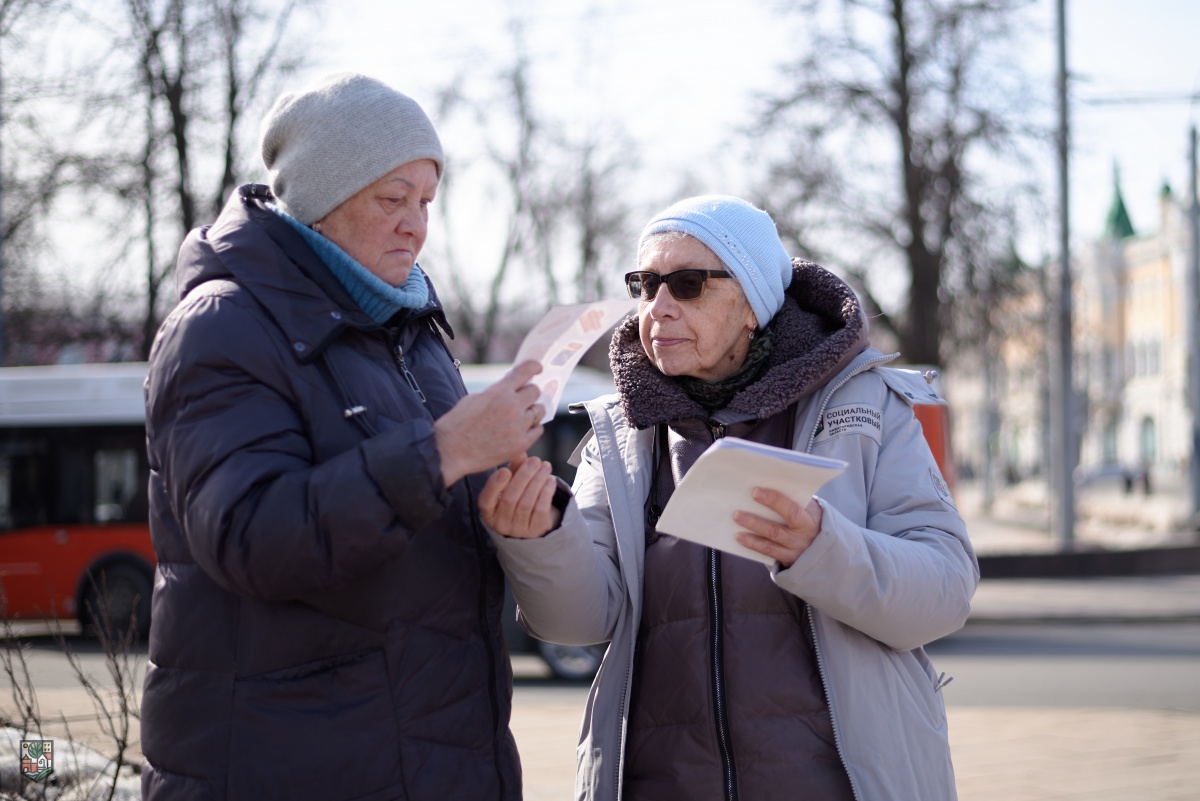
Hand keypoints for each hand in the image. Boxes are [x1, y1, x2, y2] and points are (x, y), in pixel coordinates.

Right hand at [435, 360, 544, 485]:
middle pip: (536, 391)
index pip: (526, 371)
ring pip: (540, 411)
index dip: (534, 366)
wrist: (450, 451)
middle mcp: (512, 407)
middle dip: (529, 392)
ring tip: (522, 415)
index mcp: (499, 392)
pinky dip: (532, 427)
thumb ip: (496, 392)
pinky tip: (523, 429)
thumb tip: (510, 389)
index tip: (538, 368)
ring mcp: (518, 426)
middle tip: (524, 397)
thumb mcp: (475, 398)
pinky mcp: (521, 444)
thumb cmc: (457, 424)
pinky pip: (538, 430)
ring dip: (532, 410)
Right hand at [478, 455, 560, 538]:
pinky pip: (540, 510)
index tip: (505, 470)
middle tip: (535, 461)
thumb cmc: (517, 498)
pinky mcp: (535, 530)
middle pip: (510, 499)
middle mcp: (500, 523)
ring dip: (537, 481)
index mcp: (488, 511)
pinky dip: (546, 492)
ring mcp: (518, 529)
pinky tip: (550, 480)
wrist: (532, 523)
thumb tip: (520, 453)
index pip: (486, 500)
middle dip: (524, 477)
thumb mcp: (511, 484)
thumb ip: (513, 469)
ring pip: (527, 503)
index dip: (495, 486)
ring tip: (545, 466)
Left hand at [733, 488, 823, 567]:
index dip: (774, 501)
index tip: (756, 492)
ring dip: (750, 534)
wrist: (828, 547)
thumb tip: (774, 481)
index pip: (791, 511)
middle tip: (737, 513)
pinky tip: (740, 537)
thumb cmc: (814, 519)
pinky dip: (753, 545)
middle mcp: (801, 538)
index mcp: (809, 521)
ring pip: (769, 544)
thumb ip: (797, 498)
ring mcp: (793, 551)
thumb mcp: (812, 509)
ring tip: (736, 522)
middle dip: (755, 521)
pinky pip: (767, 553)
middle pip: (776, 530)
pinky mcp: (786, 560)